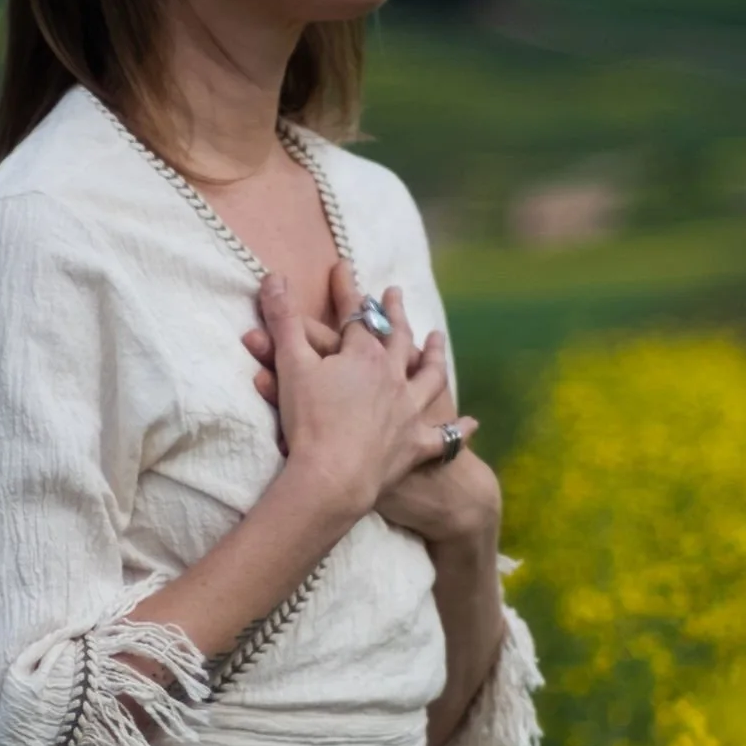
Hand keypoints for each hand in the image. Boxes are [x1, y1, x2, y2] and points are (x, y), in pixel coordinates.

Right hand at [248, 258, 480, 531]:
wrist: (332, 478)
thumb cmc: (309, 422)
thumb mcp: (290, 365)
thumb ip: (283, 320)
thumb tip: (273, 276)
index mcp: (365, 356)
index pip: (356, 314)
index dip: (347, 289)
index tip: (343, 267)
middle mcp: (395, 377)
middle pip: (398, 338)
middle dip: (394, 312)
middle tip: (395, 293)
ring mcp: (410, 411)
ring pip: (430, 376)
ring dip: (435, 356)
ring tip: (438, 339)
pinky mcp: (416, 446)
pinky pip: (444, 438)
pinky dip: (459, 430)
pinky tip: (472, 423)